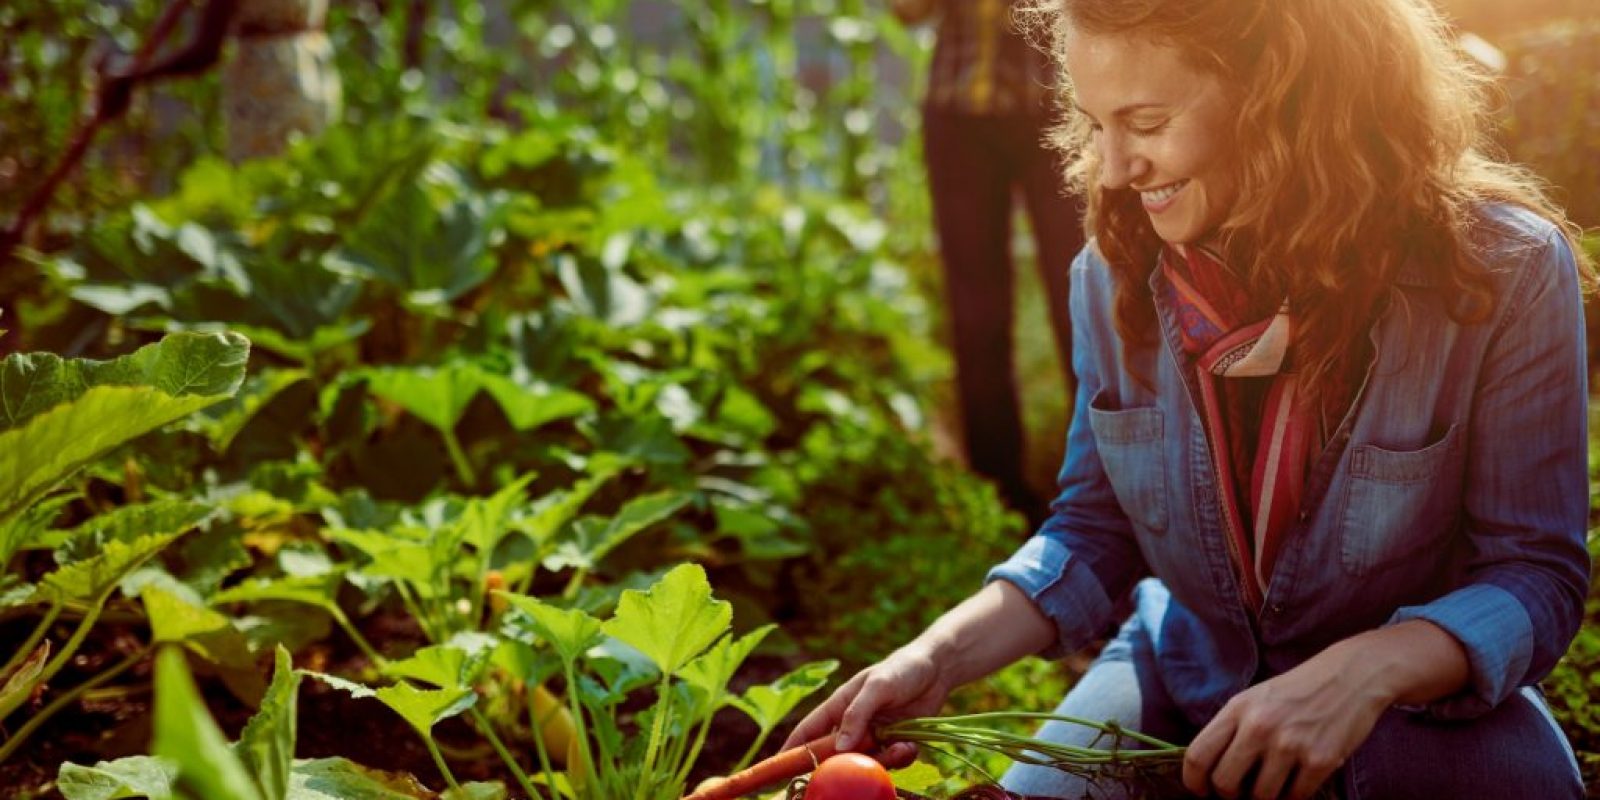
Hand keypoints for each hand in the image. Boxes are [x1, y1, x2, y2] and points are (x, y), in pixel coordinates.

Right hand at [780, 643, 950, 767]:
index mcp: (839, 706)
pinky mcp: (895, 742)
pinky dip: (901, 757)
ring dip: (883, 760)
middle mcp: (853, 724)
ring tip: (900, 745)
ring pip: (867, 762)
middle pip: (838, 755)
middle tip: (857, 772)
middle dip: (847, 765)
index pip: (809, 731)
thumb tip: (839, 747)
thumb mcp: (877, 686)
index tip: (779, 769)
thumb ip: (857, 714)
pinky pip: (892, 761)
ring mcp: (874, 735)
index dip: (792, 750)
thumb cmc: (901, 669)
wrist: (938, 669)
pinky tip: (911, 743)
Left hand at [1180, 645, 1389, 798]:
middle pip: (1224, 783)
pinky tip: (1297, 781)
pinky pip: (1295, 797)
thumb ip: (1232, 730)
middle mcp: (1259, 727)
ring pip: (1261, 797)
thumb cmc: (1298, 690)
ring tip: (1272, 783)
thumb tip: (1210, 770)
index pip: (1198, 755)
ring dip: (1264, 797)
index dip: (1193, 782)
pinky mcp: (1321, 761)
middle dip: (1229, 795)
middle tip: (1241, 790)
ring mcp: (1290, 745)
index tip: (1201, 790)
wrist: (1352, 675)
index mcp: (1237, 709)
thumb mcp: (1254, 699)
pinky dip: (1293, 796)